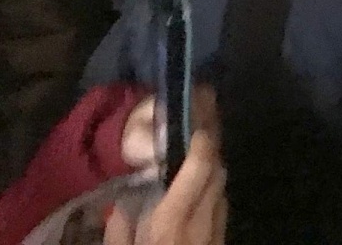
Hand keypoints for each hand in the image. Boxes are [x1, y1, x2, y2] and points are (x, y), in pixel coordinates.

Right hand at [106, 89, 224, 244]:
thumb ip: (119, 231)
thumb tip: (119, 204)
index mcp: (173, 222)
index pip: (200, 168)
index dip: (203, 136)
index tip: (197, 109)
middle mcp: (202, 221)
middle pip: (217, 170)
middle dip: (209, 142)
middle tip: (198, 113)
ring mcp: (216, 232)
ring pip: (222, 186)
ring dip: (211, 164)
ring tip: (196, 141)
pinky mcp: (221, 240)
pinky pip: (220, 205)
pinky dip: (211, 187)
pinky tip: (197, 183)